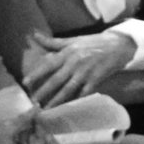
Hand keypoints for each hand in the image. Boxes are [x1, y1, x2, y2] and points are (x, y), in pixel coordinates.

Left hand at [21, 30, 137, 106]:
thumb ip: (53, 42)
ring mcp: (85, 73)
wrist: (118, 45)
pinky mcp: (96, 80)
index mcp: (68, 53)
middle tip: (33, 101)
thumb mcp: (73, 40)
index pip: (49, 64)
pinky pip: (83, 93)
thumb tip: (35, 35)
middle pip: (56, 80)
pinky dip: (75, 101)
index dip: (36, 73)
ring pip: (68, 89)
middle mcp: (75, 63)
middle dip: (44, 91)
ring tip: (47, 109)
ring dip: (57, 100)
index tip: (25, 83)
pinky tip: (67, 108)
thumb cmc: (93, 43)